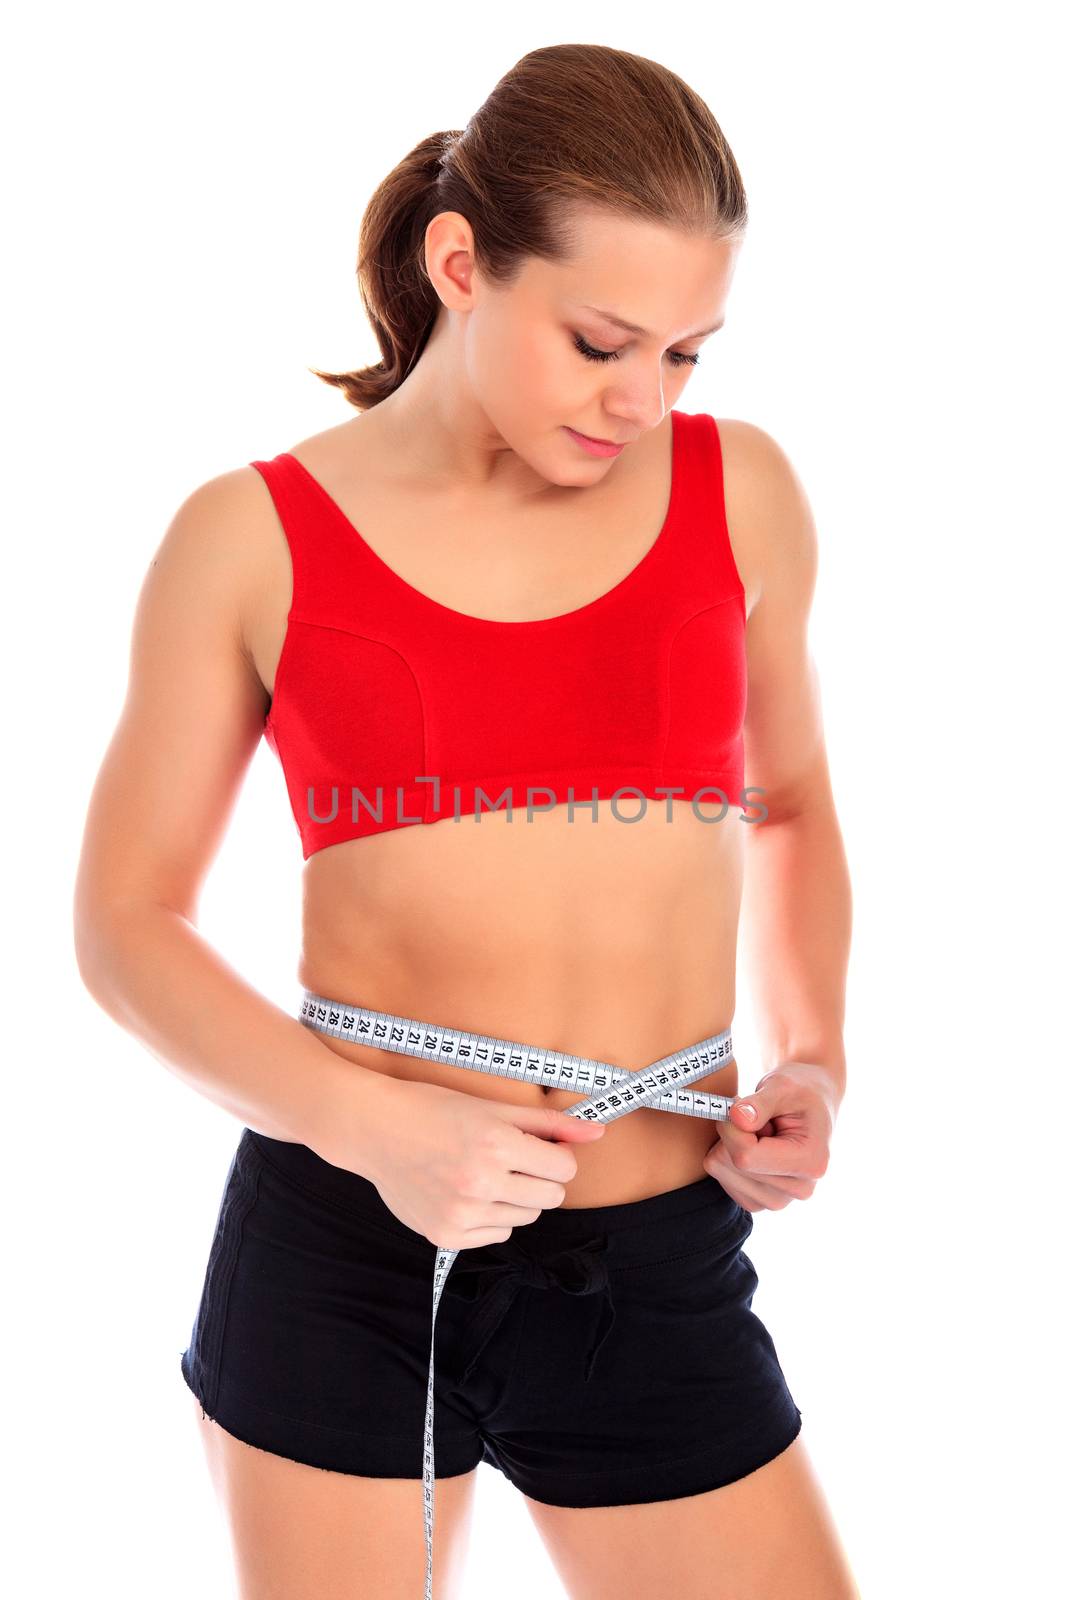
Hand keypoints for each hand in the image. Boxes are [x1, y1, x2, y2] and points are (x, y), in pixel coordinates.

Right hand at [334, 1076, 605, 1251]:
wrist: (374, 1130)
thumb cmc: (434, 1110)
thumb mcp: (493, 1107)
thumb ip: (549, 1123)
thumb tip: (598, 1132)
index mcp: (496, 1145)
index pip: (563, 1169)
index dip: (556, 1155)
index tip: (539, 1147)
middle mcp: (480, 1184)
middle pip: (550, 1198)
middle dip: (541, 1178)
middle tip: (513, 1159)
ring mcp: (462, 1214)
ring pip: (526, 1218)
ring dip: (517, 1198)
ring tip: (486, 1173)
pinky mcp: (446, 1236)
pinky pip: (496, 1235)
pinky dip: (492, 1216)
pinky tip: (468, 1192)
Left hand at [702, 1061, 840, 1211]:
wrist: (810, 1106)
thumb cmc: (799, 1093)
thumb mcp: (784, 1085)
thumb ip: (760, 1102)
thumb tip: (736, 1117)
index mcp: (811, 1162)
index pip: (747, 1155)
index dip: (731, 1126)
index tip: (735, 1102)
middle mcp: (799, 1189)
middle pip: (733, 1164)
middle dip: (733, 1133)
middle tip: (754, 1117)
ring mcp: (778, 1200)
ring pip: (720, 1170)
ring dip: (729, 1144)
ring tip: (758, 1132)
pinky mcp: (758, 1201)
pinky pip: (719, 1176)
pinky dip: (726, 1156)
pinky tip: (752, 1145)